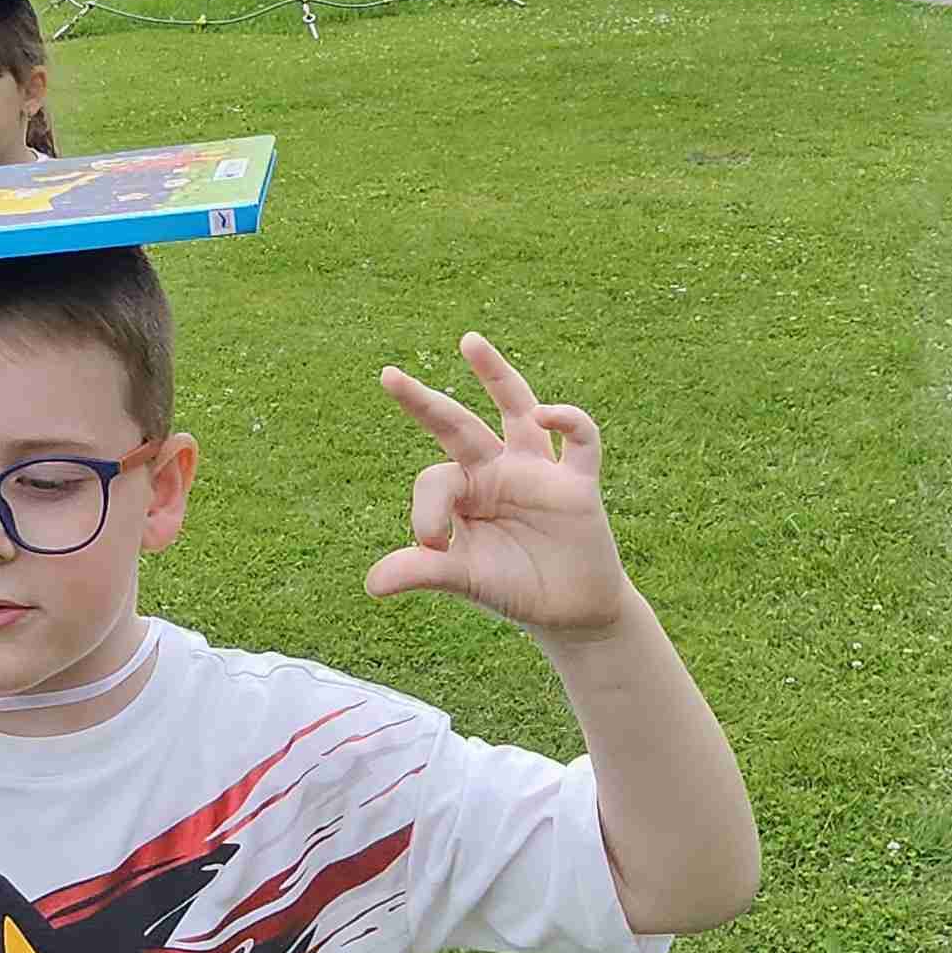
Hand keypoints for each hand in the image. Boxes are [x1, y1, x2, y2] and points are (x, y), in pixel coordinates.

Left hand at [366, 334, 633, 641]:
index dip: (427, 509)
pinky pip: (581, 439)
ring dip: (495, 374)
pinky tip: (544, 415)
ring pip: (515, 409)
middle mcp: (496, 471)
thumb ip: (423, 573)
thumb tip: (371, 586)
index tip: (433, 545)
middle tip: (386, 376)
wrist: (571, 611)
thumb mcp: (464, 580)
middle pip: (456, 425)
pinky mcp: (577, 483)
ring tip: (467, 341)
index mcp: (463, 492)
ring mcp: (537, 471)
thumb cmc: (513, 589)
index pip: (435, 478)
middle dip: (423, 402)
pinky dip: (568, 420)